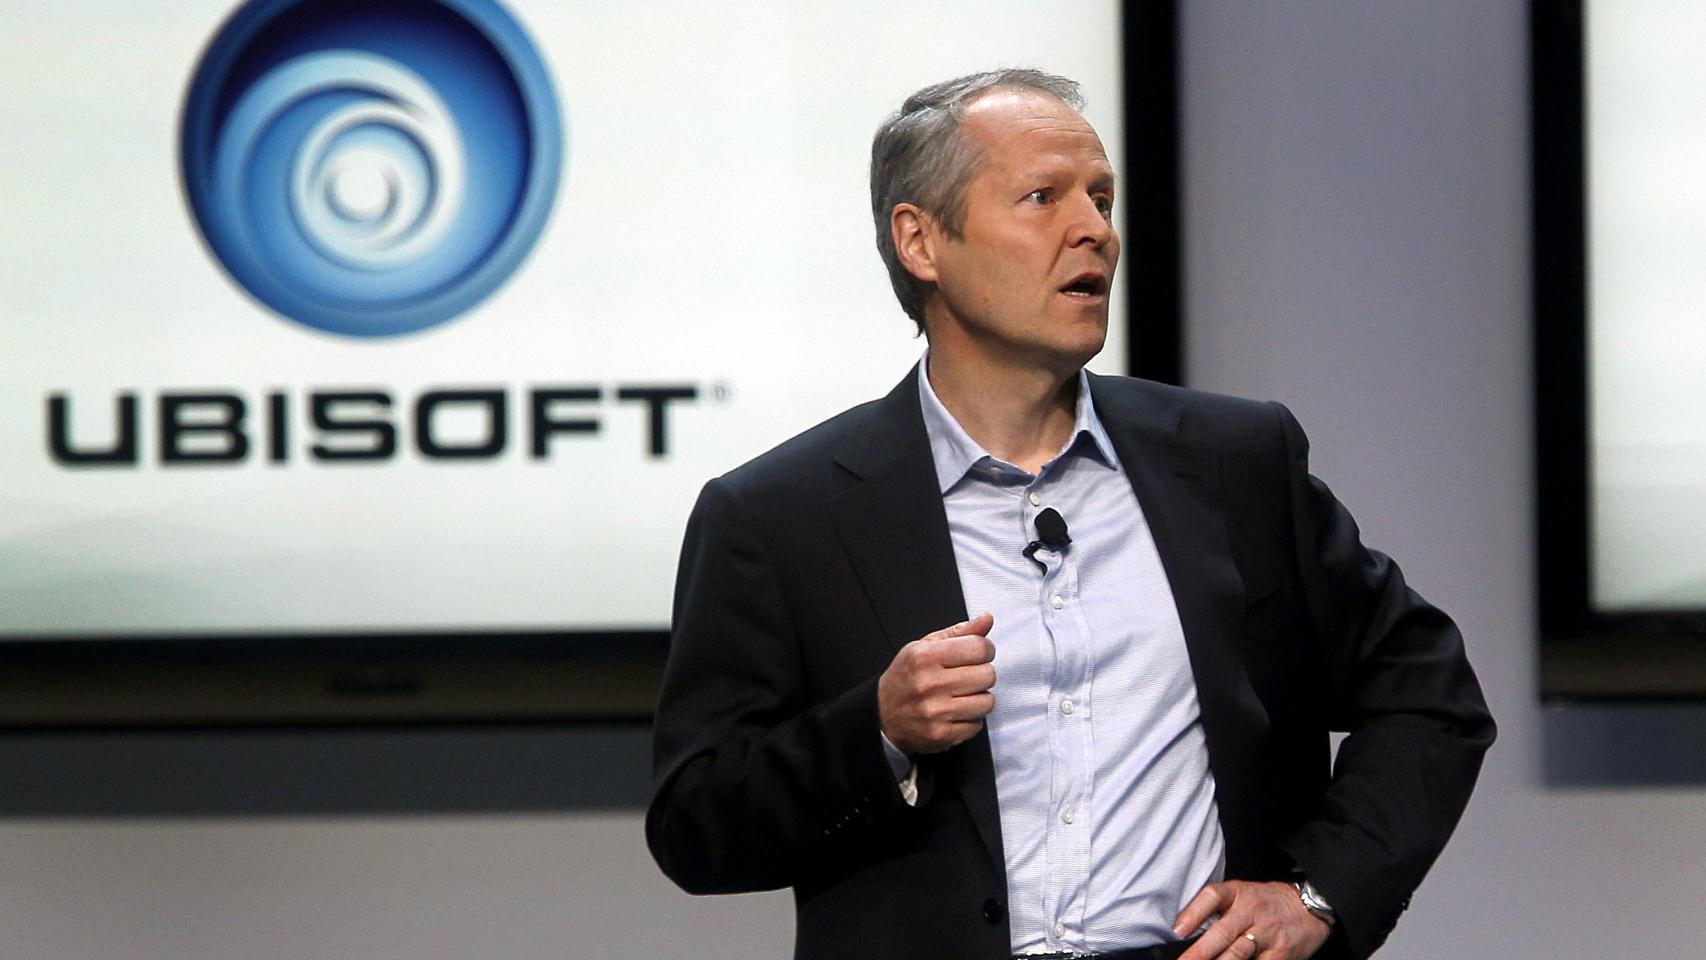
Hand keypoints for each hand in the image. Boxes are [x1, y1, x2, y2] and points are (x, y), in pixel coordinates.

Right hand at [877, 612, 996, 753]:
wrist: (882, 714)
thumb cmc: (907, 676)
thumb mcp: (925, 646)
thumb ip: (959, 632)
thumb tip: (987, 618)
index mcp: (926, 656)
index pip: (980, 647)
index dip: (985, 650)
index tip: (978, 655)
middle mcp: (930, 683)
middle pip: (987, 675)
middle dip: (981, 674)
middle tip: (966, 677)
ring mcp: (935, 711)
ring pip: (987, 702)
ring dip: (978, 699)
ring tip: (961, 696)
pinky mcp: (941, 734)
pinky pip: (976, 725)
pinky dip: (970, 720)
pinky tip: (954, 713)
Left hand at [1174, 880, 1330, 959]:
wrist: (1308, 905)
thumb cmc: (1266, 902)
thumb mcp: (1242, 894)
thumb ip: (1218, 909)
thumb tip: (1185, 933)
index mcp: (1237, 893)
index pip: (1212, 896)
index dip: (1192, 913)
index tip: (1177, 931)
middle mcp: (1251, 910)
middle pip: (1222, 932)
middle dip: (1200, 952)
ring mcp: (1267, 932)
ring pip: (1238, 952)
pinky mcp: (1281, 951)